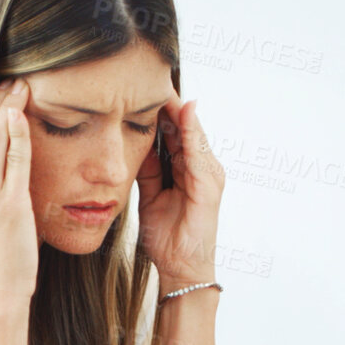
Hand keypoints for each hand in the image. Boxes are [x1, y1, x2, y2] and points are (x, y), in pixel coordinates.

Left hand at [136, 91, 224, 290]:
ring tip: (162, 84)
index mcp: (188, 169)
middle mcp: (202, 168)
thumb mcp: (149, 195)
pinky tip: (181, 112)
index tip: (138, 89)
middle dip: (167, 103)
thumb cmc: (168, 237)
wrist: (182, 268)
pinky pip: (198, 152)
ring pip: (192, 133)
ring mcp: (209, 175)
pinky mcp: (209, 185)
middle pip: (184, 127)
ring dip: (178, 109)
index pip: (173, 131)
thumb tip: (135, 143)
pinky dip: (191, 131)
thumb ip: (147, 169)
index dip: (158, 110)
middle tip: (147, 77)